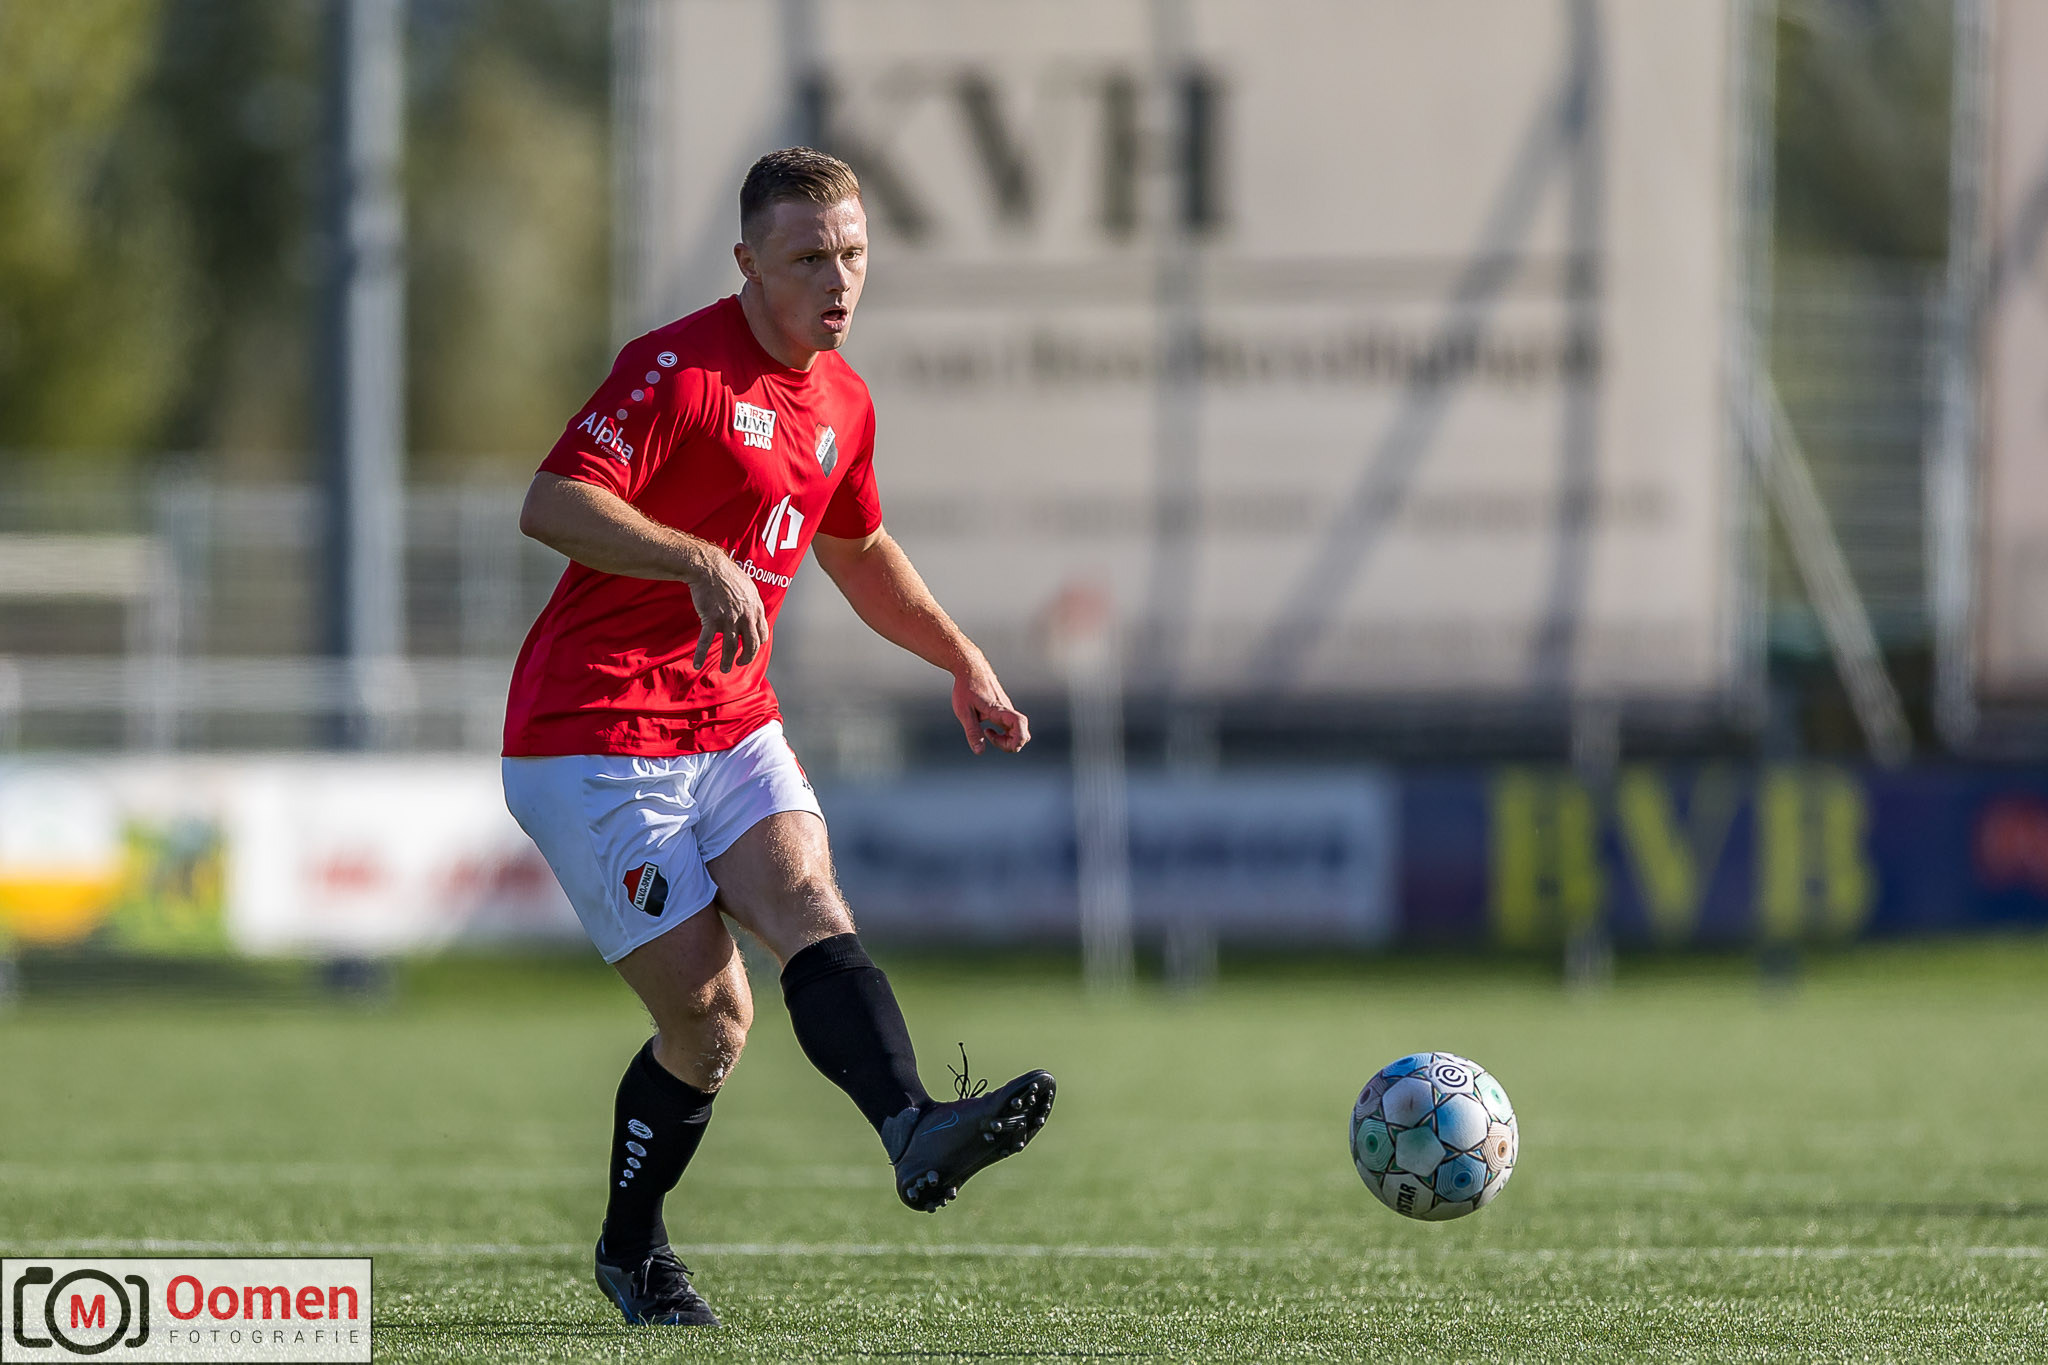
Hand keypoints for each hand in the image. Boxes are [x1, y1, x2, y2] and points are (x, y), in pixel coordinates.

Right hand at [688, 550, 769, 671]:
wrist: (710, 567)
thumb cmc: (729, 575)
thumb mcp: (749, 588)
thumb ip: (753, 604)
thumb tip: (755, 613)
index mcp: (756, 609)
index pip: (762, 634)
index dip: (757, 645)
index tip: (750, 649)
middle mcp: (745, 617)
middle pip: (750, 645)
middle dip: (746, 658)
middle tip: (740, 663)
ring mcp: (728, 619)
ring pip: (730, 647)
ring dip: (727, 661)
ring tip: (725, 669)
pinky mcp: (711, 619)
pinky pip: (705, 642)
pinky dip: (700, 655)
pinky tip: (697, 664)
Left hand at [952, 663, 1029, 754]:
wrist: (970, 667)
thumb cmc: (965, 687)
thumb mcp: (963, 712)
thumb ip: (972, 732)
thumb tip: (980, 752)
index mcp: (999, 709)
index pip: (1019, 725)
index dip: (1017, 739)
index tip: (998, 741)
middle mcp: (1007, 709)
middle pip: (1023, 733)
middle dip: (1010, 744)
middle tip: (988, 736)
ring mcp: (1007, 709)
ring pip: (1018, 730)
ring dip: (1006, 739)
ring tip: (987, 733)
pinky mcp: (1004, 709)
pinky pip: (1012, 726)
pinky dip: (1004, 733)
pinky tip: (988, 728)